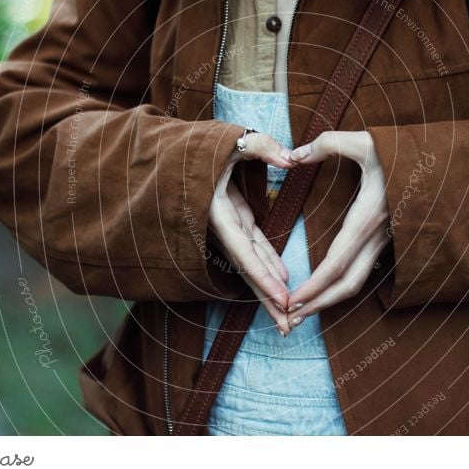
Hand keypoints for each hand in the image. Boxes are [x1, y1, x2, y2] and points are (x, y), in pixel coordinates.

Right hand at [208, 131, 295, 335]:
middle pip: (247, 269)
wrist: (177, 151)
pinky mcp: (235, 220)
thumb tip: (291, 158)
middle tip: (287, 328)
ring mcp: (228, 226)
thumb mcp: (230, 140)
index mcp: (217, 212)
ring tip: (288, 318)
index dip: (263, 276)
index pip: (243, 251)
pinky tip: (284, 282)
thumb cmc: (201, 145)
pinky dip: (268, 265)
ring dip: (269, 289)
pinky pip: (254, 248)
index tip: (282, 298)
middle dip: (266, 299)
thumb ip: (260, 146)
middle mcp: (221, 227)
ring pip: (252, 263)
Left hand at [285, 131, 389, 328]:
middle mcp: (378, 236)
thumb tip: (294, 156)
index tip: (292, 301)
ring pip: (358, 281)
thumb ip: (328, 144)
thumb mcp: (365, 140)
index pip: (337, 263)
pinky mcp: (387, 240)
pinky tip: (325, 289)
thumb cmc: (401, 150)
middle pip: (348, 284)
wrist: (442, 159)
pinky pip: (364, 270)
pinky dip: (342, 285)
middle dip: (319, 304)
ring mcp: (386, 241)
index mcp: (368, 218)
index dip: (314, 286)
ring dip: (330, 299)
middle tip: (291, 318)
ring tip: (304, 309)